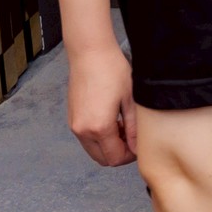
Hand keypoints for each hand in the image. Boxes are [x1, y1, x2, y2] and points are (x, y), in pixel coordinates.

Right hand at [65, 40, 138, 166]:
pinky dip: (99, 137)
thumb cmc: (113, 70)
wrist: (90, 53)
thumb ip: (133, 128)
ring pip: (93, 149)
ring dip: (108, 145)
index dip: (129, 156)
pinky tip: (111, 120)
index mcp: (99, 128)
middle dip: (119, 153)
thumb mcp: (130, 99)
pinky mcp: (72, 118)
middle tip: (132, 137)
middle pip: (102, 158)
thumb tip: (137, 147)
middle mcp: (82, 130)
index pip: (114, 158)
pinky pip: (86, 138)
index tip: (139, 146)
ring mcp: (74, 125)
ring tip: (123, 126)